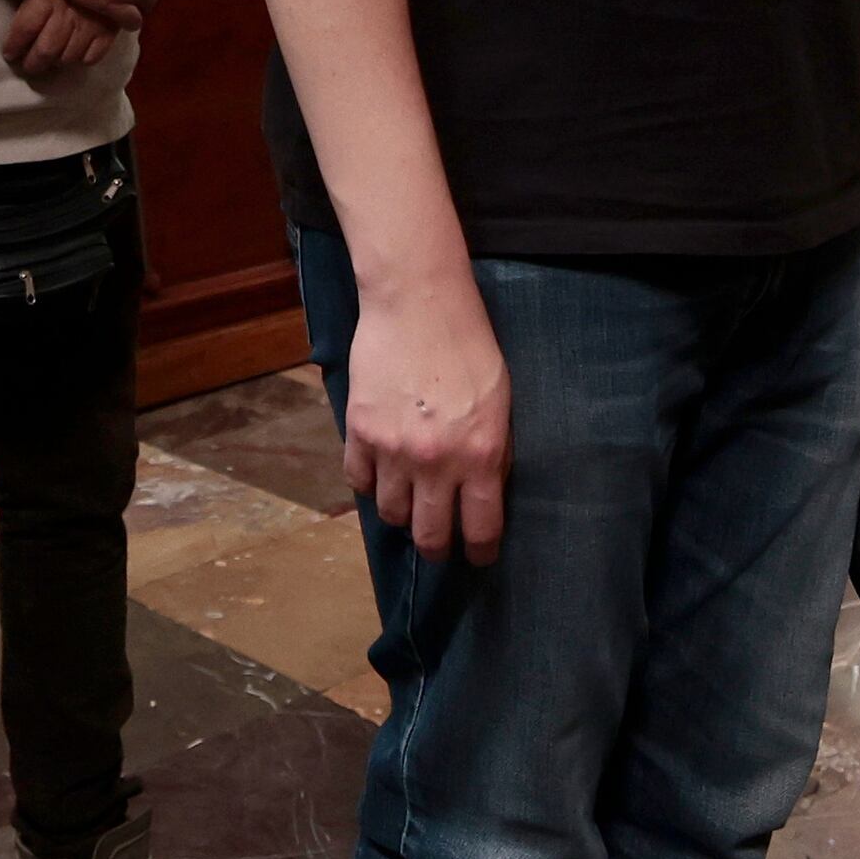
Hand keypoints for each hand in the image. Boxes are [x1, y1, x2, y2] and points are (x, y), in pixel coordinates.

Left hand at [4, 0, 125, 78]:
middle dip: (33, 64)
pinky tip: (77, 51)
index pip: (23, 31)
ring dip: (57, 62)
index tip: (10, 54)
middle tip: (29, 65)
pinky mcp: (109, 31)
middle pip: (44, 51)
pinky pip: (91, 58)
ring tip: (52, 59)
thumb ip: (31, 2)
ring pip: (68, 58)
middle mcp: (65, 15)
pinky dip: (82, 58)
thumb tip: (13, 28)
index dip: (13, 46)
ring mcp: (89, 25)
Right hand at [343, 273, 513, 559]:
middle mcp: (437, 463)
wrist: (419, 302)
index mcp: (481, 455)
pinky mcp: (360, 431)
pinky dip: (370, 483)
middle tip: (439, 544)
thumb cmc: (470, 346)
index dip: (481, 552)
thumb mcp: (500, 403)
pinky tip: (381, 472)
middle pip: (431, 536)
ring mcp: (394, 450)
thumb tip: (483, 494)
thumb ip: (493, 453)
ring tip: (409, 501)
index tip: (479, 555)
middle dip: (437, 549)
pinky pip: (359, 481)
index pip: (481, 529)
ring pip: (391, 514)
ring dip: (402, 514)